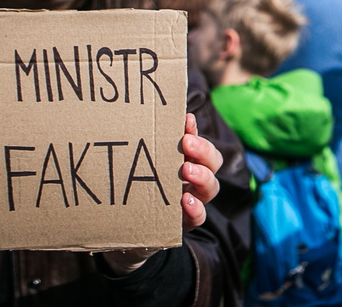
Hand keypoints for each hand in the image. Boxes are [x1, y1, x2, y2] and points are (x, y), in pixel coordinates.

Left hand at [100, 112, 221, 275]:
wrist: (128, 227)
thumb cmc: (138, 186)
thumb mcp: (143, 165)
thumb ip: (145, 146)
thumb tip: (130, 115)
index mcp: (187, 161)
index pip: (199, 143)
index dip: (196, 131)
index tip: (186, 120)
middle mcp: (194, 179)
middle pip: (213, 162)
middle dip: (203, 150)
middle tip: (186, 143)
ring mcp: (193, 200)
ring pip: (211, 188)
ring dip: (202, 176)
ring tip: (187, 170)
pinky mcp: (186, 222)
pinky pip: (199, 217)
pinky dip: (196, 208)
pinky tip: (185, 201)